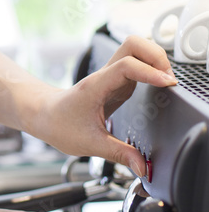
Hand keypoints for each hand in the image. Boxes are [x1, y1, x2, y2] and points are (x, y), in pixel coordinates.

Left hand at [42, 35, 176, 175]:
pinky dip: (151, 70)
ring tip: (166, 81)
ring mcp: (111, 76)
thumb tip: (142, 166)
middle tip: (168, 78)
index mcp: (97, 85)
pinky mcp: (116, 82)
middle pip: (134, 45)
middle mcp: (105, 75)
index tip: (167, 83)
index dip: (150, 71)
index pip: (127, 66)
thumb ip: (119, 155)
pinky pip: (137, 65)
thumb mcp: (90, 144)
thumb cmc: (59, 124)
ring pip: (136, 50)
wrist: (44, 116)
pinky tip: (158, 85)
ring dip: (155, 59)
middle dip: (156, 56)